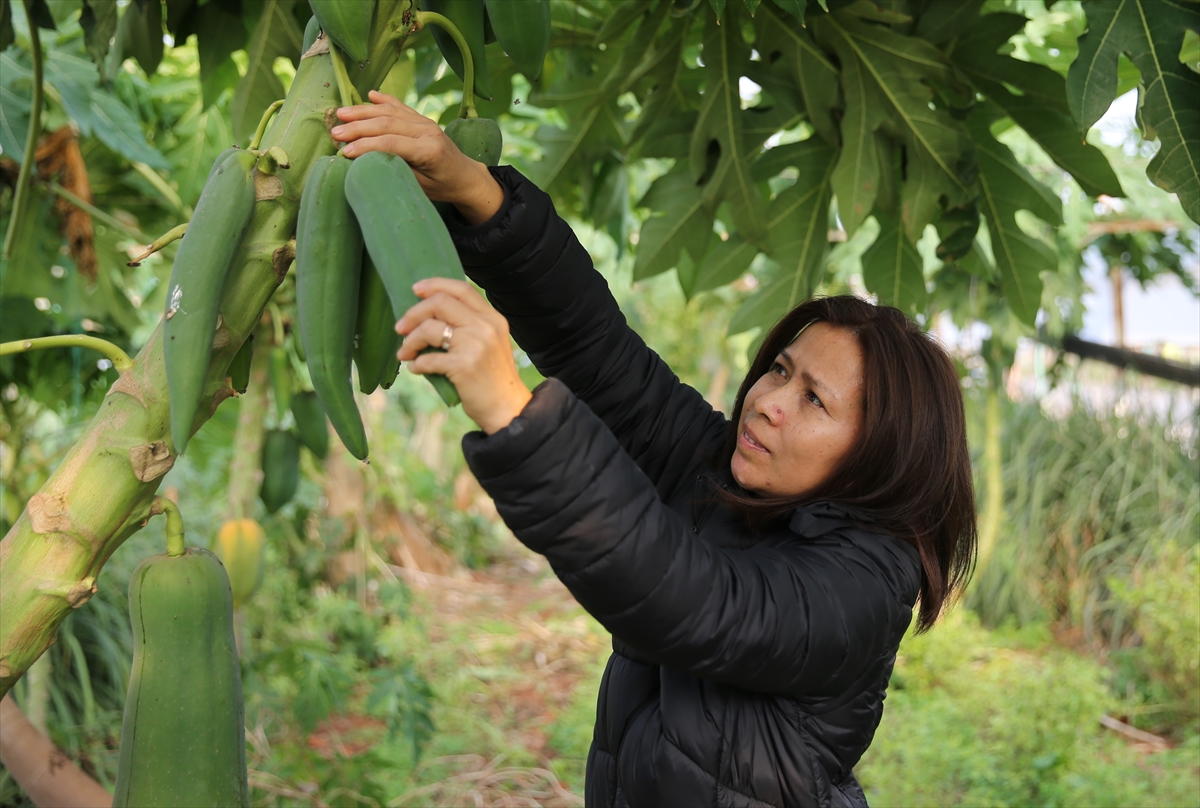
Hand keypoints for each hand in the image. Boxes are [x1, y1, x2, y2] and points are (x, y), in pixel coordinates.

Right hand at [332, 90, 502, 224]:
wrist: (466, 177)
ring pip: (391, 112)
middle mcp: (428, 131)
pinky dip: (384, 100)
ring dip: (364, 111)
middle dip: (358, 127)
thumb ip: (397, 170)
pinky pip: (400, 107)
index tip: (344, 151)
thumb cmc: (442, 187)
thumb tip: (365, 161)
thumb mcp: (420, 187)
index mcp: (429, 150)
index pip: (391, 143)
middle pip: (387, 123)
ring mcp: (426, 122)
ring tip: (342, 114)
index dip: (366, 146)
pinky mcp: (423, 119)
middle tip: (335, 132)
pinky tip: (370, 94)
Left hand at [396, 278, 531, 434]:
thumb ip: (469, 325)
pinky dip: (417, 364)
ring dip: (410, 340)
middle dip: (413, 313)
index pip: (461, 289)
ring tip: (405, 353)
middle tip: (400, 328)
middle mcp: (485, 326)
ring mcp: (475, 344)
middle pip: (440, 302)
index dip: (435, 285)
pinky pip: (428, 359)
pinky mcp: (464, 365)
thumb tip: (428, 315)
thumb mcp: (490, 342)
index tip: (415, 290)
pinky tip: (416, 369)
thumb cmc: (493, 378)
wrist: (508, 409)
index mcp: (492, 317)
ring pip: (430, 328)